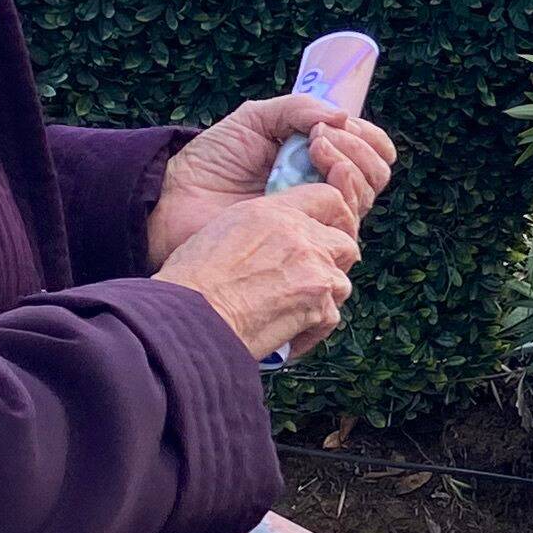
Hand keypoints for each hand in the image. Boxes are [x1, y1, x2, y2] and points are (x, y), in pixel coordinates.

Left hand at [149, 95, 396, 265]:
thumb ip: (298, 107)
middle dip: (358, 149)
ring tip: (314, 148)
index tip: (333, 124)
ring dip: (350, 165)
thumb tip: (344, 115)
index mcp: (319, 160)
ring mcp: (316, 217)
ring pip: (364, 196)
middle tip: (321, 137)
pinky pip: (346, 223)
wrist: (179, 198)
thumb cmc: (212, 160)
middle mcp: (324, 190)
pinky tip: (312, 176)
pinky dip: (340, 192)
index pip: (372, 152)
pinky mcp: (306, 242)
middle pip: (376, 175)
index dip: (365, 137)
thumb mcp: (255, 118)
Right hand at [155, 185, 362, 360]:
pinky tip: (285, 334)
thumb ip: (261, 229)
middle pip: (343, 242)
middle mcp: (300, 237)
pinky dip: (310, 330)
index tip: (324, 235)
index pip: (327, 198)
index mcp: (273, 213)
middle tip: (308, 279)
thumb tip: (275, 241)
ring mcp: (315, 271)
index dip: (333, 217)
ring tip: (291, 310)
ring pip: (340, 282)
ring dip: (322, 297)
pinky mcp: (319, 306)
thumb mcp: (222, 231)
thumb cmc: (191, 281)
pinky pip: (331, 317)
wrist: (189, 318)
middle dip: (331, 261)